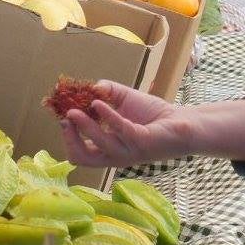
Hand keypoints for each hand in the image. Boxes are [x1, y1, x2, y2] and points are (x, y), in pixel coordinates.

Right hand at [59, 83, 244, 168]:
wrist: (181, 121)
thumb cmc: (152, 115)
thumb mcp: (123, 101)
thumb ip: (106, 93)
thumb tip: (90, 87)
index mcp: (108, 149)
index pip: (79, 154)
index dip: (67, 138)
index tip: (63, 116)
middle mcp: (115, 155)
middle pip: (82, 158)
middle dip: (70, 138)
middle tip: (65, 118)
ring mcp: (128, 152)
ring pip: (99, 145)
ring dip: (85, 126)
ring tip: (76, 109)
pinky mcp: (141, 143)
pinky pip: (120, 129)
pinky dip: (107, 116)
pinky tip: (98, 102)